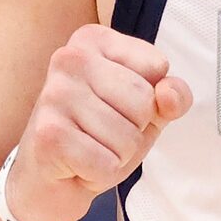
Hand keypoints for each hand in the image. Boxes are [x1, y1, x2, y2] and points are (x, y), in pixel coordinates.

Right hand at [3, 25, 193, 220]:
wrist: (48, 180)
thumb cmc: (98, 137)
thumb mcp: (145, 111)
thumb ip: (172, 96)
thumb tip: (170, 95)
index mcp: (93, 40)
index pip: (156, 67)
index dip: (149, 101)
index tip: (118, 109)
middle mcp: (69, 58)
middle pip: (143, 102)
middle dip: (134, 131)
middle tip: (103, 136)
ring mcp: (54, 94)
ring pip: (127, 137)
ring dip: (117, 157)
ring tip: (90, 151)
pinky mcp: (48, 134)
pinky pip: (107, 164)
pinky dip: (99, 175)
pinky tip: (77, 167)